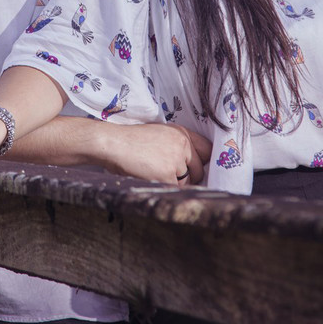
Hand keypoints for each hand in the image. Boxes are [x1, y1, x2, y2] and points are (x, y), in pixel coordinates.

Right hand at [96, 122, 210, 185]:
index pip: (208, 150)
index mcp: (182, 133)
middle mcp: (183, 145)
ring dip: (174, 183)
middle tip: (171, 175)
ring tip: (154, 172)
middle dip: (190, 177)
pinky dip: (164, 188)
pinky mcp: (167, 175)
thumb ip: (178, 144)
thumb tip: (195, 164)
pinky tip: (150, 178)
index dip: (205, 161)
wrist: (114, 144)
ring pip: (187, 182)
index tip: (201, 168)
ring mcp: (176, 161)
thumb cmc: (132, 140)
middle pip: (200, 170)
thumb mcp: (160, 133)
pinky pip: (174, 190)